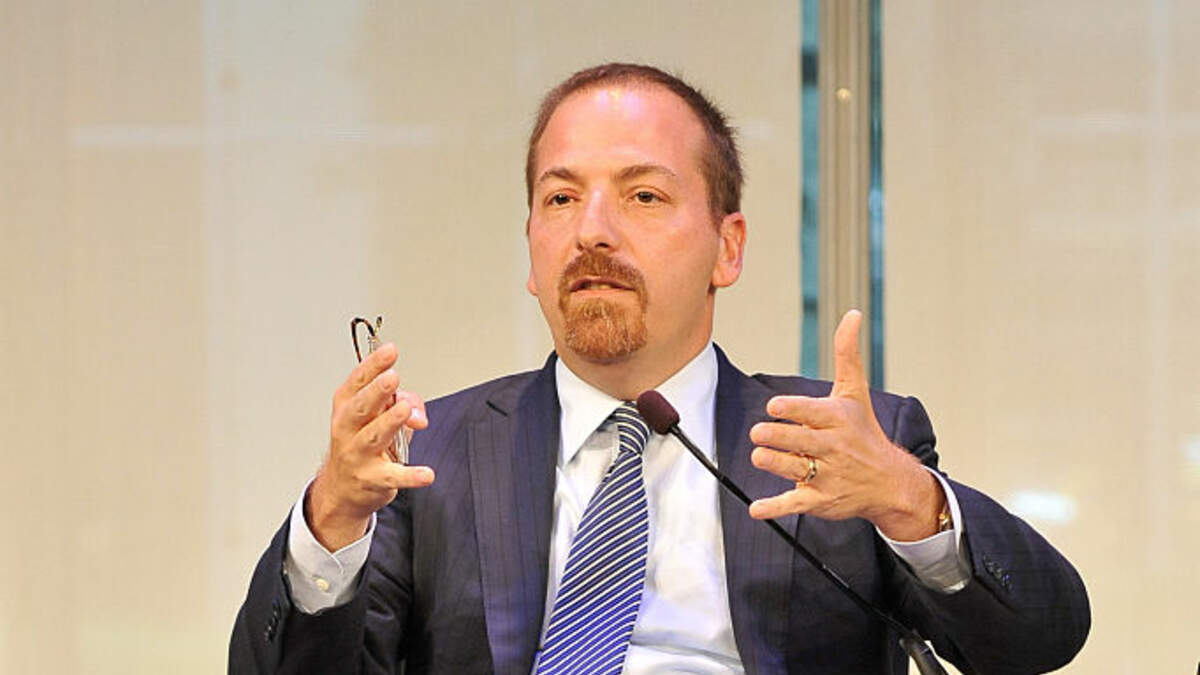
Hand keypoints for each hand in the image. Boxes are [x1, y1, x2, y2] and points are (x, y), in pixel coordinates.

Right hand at [307, 342, 434, 550]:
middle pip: (361, 407)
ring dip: (390, 421)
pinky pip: (393, 475)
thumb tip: (418, 412)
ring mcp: (357, 455)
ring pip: (374, 436)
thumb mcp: (379, 416)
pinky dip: (410, 475)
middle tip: (392, 378)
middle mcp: (347, 429)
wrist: (344, 489)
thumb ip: (405, 402)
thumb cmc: (361, 444)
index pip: (357, 381)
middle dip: (376, 391)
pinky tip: (426, 473)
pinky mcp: (372, 479)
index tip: (390, 351)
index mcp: (347, 407)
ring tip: (405, 410)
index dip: (373, 365)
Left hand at [747, 310, 942, 540]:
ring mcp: (827, 476)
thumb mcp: (856, 391)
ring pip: (793, 469)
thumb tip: (852, 314)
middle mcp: (834, 448)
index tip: (774, 407)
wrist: (889, 481)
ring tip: (760, 456)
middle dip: (777, 437)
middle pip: (799, 441)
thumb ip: (847, 354)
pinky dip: (774, 508)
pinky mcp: (819, 500)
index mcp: (840, 419)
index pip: (813, 413)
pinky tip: (756, 508)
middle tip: (760, 433)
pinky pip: (793, 504)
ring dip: (773, 463)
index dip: (792, 410)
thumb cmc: (863, 431)